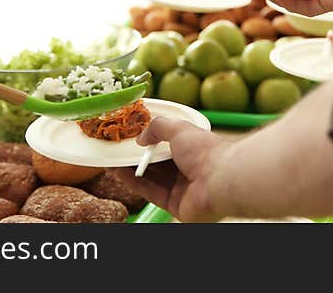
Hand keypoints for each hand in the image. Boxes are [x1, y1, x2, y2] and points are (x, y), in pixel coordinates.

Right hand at [112, 117, 230, 221]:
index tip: (132, 137)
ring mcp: (182, 188)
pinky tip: (119, 173)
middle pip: (158, 162)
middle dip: (138, 156)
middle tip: (118, 150)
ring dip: (131, 169)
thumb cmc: (206, 152)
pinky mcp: (174, 204)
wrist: (220, 181)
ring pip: (151, 178)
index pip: (169, 143)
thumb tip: (141, 137)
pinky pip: (150, 192)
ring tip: (112, 160)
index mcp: (194, 148)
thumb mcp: (179, 128)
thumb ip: (158, 127)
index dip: (150, 140)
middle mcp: (188, 168)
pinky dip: (134, 183)